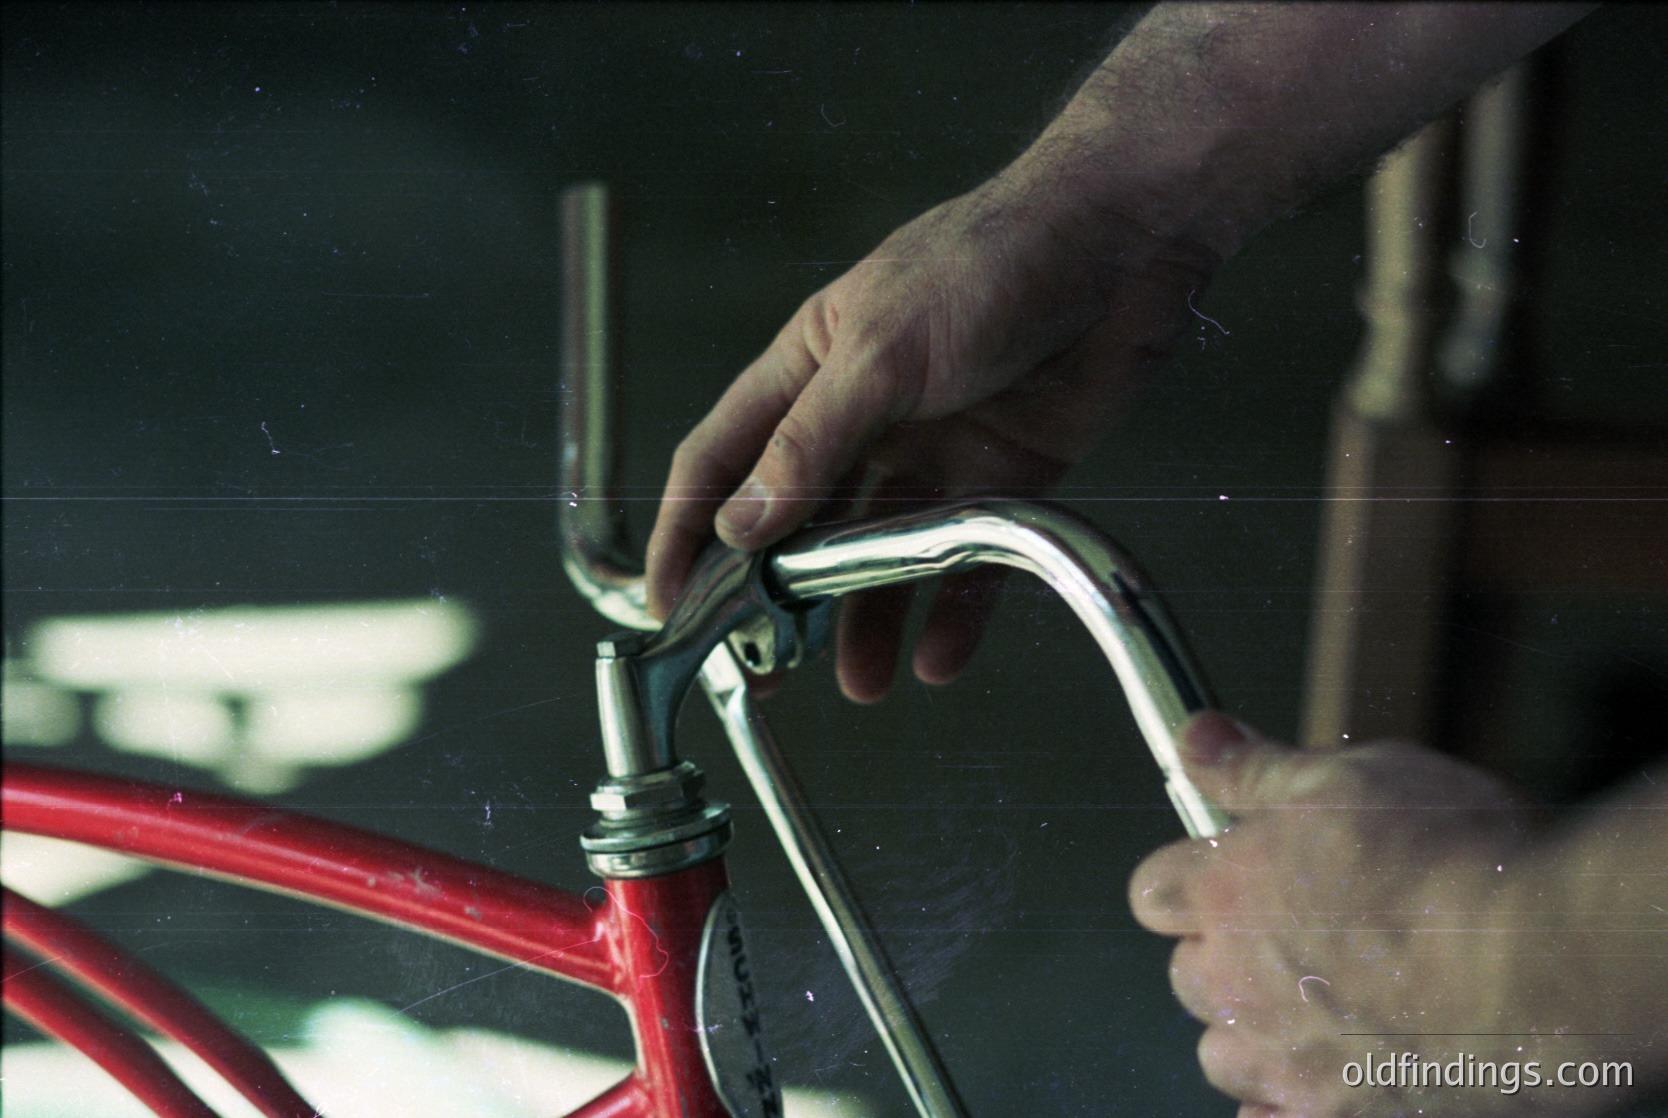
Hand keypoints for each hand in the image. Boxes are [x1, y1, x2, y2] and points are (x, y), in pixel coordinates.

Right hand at [646, 173, 1216, 700]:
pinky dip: (953, 612)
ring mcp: (933, 451)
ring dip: (867, 618)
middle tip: (769, 663)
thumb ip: (811, 442)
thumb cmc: (993, 257)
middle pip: (799, 522)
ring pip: (882, 553)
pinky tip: (938, 655)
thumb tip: (740, 526)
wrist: (1122, 244)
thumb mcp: (882, 350)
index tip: (668, 603)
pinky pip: (969, 561)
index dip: (686, 533)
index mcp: (809, 370)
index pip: (722, 461)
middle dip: (779, 597)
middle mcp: (863, 417)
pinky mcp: (1003, 476)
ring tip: (862, 680)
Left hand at [1127, 713, 1625, 1117]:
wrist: (1552, 959)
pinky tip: (1328, 1078)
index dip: (1189, 879)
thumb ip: (1256, 770)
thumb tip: (1197, 742)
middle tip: (1305, 932)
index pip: (1153, 892)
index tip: (1228, 870)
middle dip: (1228, 953)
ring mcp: (1285, 1063)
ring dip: (1258, 1032)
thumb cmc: (1460, 860)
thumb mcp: (1346, 776)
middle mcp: (1238, 985)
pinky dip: (1284, 1107)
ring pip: (1226, 1056)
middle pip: (1190, 976)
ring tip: (1331, 1003)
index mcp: (1227, 894)